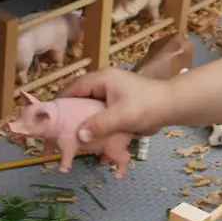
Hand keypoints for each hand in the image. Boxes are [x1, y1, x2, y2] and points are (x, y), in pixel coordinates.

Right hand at [56, 66, 173, 143]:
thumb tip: (79, 136)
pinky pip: (99, 116)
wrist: (173, 107)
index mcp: (102, 79)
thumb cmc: (148, 106)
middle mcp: (103, 84)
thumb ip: (100, 124)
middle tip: (57, 134)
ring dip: (82, 124)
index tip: (49, 120)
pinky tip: (89, 141)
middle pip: (78, 99)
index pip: (73, 88)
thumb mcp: (122, 115)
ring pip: (88, 109)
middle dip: (69, 116)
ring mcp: (110, 95)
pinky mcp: (116, 106)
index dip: (60, 103)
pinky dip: (94, 127)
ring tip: (70, 139)